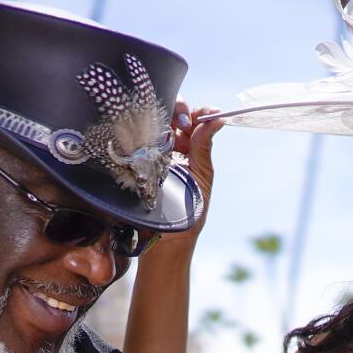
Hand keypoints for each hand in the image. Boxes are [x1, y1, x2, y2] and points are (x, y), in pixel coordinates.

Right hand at [148, 100, 223, 258]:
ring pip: (154, 123)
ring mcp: (151, 153)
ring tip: (168, 127)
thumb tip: (218, 119)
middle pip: (173, 116)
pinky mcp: (134, 161)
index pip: (193, 120)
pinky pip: (137, 139)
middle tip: (182, 122)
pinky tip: (149, 134)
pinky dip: (144, 132)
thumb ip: (203, 148)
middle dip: (178, 111)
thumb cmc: (188, 215)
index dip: (196, 113)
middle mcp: (170, 148)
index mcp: (190, 150)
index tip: (202, 115)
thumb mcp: (200, 178)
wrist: (165, 241)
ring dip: (162, 119)